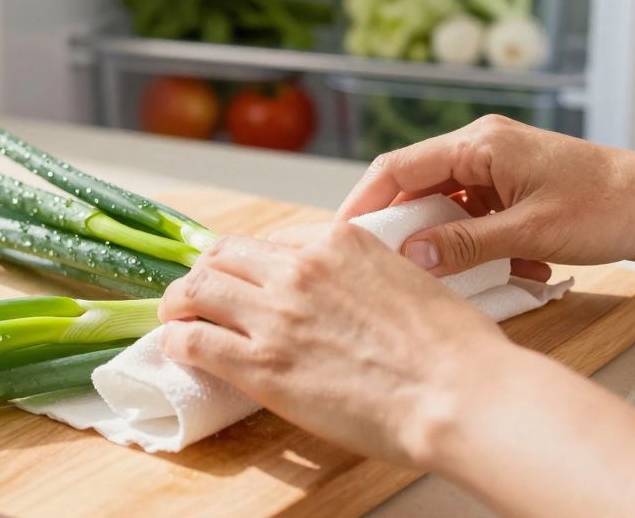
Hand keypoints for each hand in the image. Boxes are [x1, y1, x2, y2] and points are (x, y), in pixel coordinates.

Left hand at [158, 222, 507, 466]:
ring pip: (197, 290)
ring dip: (180, 302)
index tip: (248, 279)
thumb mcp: (408, 278)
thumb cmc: (452, 347)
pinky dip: (177, 342)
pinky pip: (194, 341)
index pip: (273, 241)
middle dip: (208, 272)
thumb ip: (364, 273)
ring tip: (177, 317)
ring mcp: (275, 315)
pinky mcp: (261, 365)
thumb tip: (349, 289)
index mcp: (338, 241)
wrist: (457, 393)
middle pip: (224, 255)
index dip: (254, 263)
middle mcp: (298, 269)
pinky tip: (178, 349)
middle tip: (200, 294)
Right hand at [337, 115, 634, 275]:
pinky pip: (475, 215)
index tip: (339, 237)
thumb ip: (464, 244)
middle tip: (376, 265)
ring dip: (442, 240)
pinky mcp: (515, 189)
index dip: (362, 202)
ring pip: (445, 204)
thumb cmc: (609, 207)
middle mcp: (483, 147)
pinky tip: (493, 270)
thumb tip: (410, 259)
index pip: (397, 167)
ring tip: (436, 276)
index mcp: (479, 144)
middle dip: (399, 227)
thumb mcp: (529, 232)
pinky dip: (474, 243)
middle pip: (415, 185)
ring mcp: (499, 168)